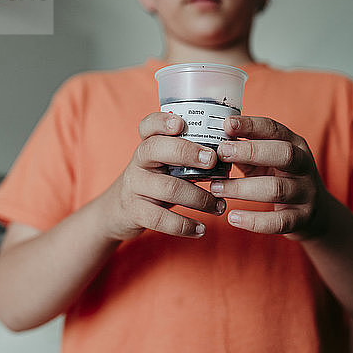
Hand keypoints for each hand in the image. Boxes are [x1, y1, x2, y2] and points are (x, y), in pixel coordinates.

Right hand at [106, 112, 225, 240]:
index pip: (148, 126)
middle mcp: (139, 161)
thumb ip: (188, 155)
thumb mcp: (166, 163)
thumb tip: (231, 151)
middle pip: (156, 149)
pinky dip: (184, 225)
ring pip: (168, 188)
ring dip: (199, 198)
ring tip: (220, 206)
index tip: (181, 123)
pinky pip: (160, 219)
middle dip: (187, 153)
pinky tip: (201, 229)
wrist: (122, 209)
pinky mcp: (136, 211)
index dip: (162, 122)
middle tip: (213, 161)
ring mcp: (135, 186)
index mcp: (149, 144)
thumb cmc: (158, 180)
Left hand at [210, 116, 326, 240]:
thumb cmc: (280, 179)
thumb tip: (210, 143)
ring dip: (242, 188)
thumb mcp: (267, 160)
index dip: (251, 125)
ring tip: (216, 188)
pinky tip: (232, 217)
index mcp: (295, 145)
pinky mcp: (301, 218)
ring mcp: (305, 193)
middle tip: (221, 153)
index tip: (227, 124)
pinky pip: (278, 221)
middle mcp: (304, 166)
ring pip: (276, 189)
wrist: (315, 212)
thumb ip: (245, 151)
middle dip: (251, 151)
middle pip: (284, 154)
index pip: (274, 129)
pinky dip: (254, 221)